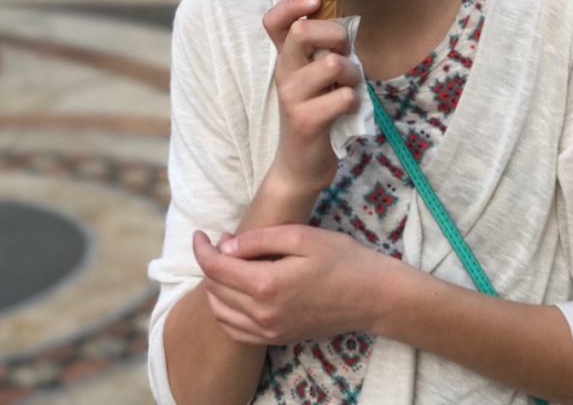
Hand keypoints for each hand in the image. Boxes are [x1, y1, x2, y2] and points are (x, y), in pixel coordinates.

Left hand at [194, 225, 387, 344]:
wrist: (371, 296)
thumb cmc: (341, 258)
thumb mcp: (301, 236)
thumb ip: (259, 239)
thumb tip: (226, 246)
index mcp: (267, 285)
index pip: (216, 269)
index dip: (202, 248)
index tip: (201, 233)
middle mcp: (263, 315)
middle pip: (215, 290)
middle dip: (210, 263)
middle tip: (223, 241)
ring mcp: (270, 332)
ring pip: (221, 313)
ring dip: (215, 288)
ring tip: (228, 264)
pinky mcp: (277, 340)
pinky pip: (236, 330)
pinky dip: (226, 311)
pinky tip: (236, 292)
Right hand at [262, 0, 360, 193]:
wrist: (301, 164)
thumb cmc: (318, 110)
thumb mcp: (316, 75)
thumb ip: (323, 49)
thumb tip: (344, 21)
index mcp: (285, 58)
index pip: (273, 20)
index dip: (292, 3)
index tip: (316, 1)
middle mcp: (283, 72)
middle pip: (304, 30)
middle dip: (337, 35)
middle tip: (344, 54)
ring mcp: (292, 96)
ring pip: (332, 64)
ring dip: (353, 73)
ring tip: (350, 86)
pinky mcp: (306, 120)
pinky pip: (344, 97)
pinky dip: (355, 101)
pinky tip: (347, 109)